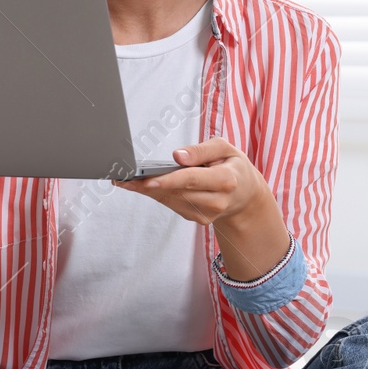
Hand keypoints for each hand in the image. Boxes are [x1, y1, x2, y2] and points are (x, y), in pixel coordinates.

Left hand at [111, 138, 268, 224]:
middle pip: (176, 192)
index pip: (192, 179)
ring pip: (170, 200)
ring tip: (123, 179)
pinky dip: (155, 194)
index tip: (146, 180)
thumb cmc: (233, 166)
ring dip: (145, 190)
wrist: (245, 195)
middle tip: (122, 175)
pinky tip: (138, 185)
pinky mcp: (197, 219)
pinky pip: (172, 204)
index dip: (168, 180)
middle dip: (147, 184)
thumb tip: (178, 156)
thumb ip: (202, 150)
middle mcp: (216, 202)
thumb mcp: (226, 148)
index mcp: (226, 181)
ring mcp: (206, 214)